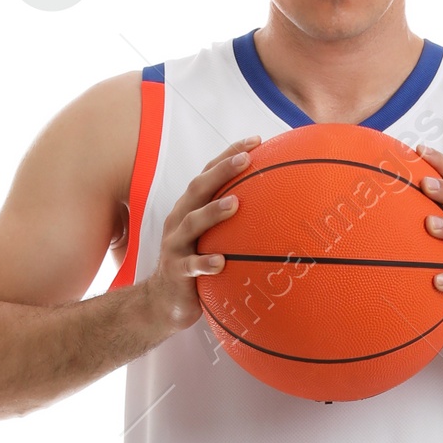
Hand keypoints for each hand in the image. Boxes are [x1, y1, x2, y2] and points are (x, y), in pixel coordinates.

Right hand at [140, 138, 259, 332]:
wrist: (163, 301)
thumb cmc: (196, 266)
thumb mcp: (211, 240)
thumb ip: (233, 225)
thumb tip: (278, 213)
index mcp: (190, 209)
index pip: (209, 174)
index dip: (229, 155)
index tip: (256, 140)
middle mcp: (180, 220)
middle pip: (199, 189)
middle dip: (222, 171)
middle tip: (246, 160)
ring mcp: (176, 245)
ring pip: (192, 223)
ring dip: (213, 212)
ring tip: (235, 203)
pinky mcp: (176, 271)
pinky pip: (190, 266)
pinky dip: (205, 262)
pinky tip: (221, 262)